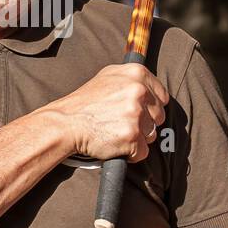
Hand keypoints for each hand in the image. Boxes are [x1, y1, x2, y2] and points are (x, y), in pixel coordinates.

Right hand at [49, 64, 168, 162]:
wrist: (65, 123)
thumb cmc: (84, 102)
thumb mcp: (108, 77)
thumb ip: (131, 79)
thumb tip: (150, 86)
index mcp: (137, 74)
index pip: (162, 97)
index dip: (151, 107)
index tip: (138, 112)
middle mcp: (139, 91)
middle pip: (159, 117)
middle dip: (144, 124)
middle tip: (121, 123)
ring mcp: (136, 114)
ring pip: (152, 134)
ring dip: (137, 138)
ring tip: (115, 131)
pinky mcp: (132, 137)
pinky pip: (143, 152)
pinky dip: (131, 153)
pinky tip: (114, 143)